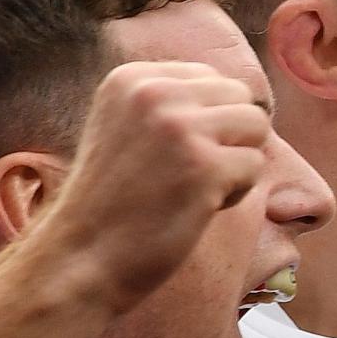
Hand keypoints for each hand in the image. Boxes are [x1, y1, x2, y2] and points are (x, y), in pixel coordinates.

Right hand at [41, 62, 270, 312]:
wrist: (80, 260)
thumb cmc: (114, 202)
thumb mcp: (129, 128)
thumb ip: (175, 103)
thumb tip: (248, 93)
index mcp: (131, 77)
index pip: (212, 77)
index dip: (209, 122)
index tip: (169, 156)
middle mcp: (154, 91)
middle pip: (241, 98)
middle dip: (230, 139)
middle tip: (186, 175)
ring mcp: (180, 127)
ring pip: (256, 127)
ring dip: (237, 164)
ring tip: (193, 189)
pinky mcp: (204, 165)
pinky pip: (256, 166)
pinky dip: (237, 194)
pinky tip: (196, 208)